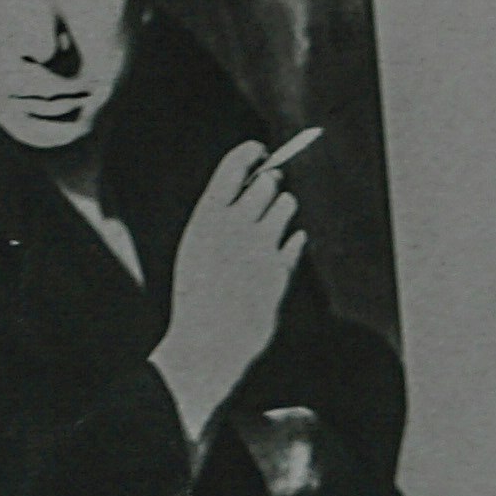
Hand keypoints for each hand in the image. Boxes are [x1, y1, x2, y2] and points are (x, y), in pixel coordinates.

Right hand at [148, 130, 314, 442]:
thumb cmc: (200, 295)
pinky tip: (276, 259)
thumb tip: (257, 179)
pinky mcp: (282, 270)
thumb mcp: (197, 248)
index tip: (261, 151)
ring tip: (268, 235)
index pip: (235, 165)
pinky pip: (298, 238)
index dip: (252, 152)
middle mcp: (234, 227)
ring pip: (288, 205)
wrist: (208, 344)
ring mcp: (260, 248)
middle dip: (272, 184)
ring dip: (283, 213)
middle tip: (269, 194)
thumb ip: (221, 214)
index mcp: (206, 218)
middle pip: (269, 182)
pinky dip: (291, 244)